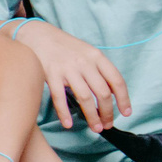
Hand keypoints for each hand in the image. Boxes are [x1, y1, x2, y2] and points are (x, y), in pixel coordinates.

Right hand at [15, 20, 130, 133]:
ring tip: (95, 128)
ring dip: (92, 116)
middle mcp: (84, 62)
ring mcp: (67, 68)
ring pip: (84, 97)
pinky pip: (59, 97)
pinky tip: (68, 124)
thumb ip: (98, 69)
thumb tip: (110, 92)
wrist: (36, 34)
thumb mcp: (86, 51)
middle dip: (107, 113)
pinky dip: (64, 113)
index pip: (116, 81)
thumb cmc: (63, 46)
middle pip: (102, 93)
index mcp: (96, 56)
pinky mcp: (50, 74)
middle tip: (107, 125)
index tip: (126, 113)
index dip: (123, 99)